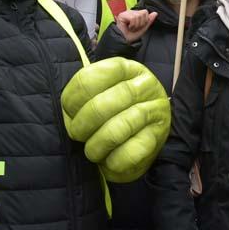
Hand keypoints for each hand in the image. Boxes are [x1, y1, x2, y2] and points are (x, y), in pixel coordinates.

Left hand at [60, 58, 170, 182]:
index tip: (70, 113)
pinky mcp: (158, 136)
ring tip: (92, 151)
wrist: (144, 135)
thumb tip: (71, 119)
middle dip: (82, 125)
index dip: (71, 100)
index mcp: (126, 68)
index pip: (88, 78)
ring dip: (96, 145)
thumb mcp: (99, 94)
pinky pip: (131, 152)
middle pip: (102, 105)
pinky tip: (109, 160)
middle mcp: (144, 85)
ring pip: (118, 129)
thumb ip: (82, 98)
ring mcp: (155, 110)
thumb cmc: (114, 112)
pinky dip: (113, 161)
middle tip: (77, 135)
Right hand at [115, 9, 156, 42]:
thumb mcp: (143, 28)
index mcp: (136, 14)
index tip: (139, 26)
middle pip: (143, 13)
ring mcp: (126, 13)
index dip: (145, 21)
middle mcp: (131, 12)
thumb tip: (155, 13)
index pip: (145, 12)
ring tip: (132, 28)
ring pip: (138, 16)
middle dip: (141, 23)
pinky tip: (128, 27)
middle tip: (135, 28)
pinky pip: (133, 18)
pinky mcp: (122, 15)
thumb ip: (149, 20)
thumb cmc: (132, 35)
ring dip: (136, 25)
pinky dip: (132, 25)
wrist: (125, 41)